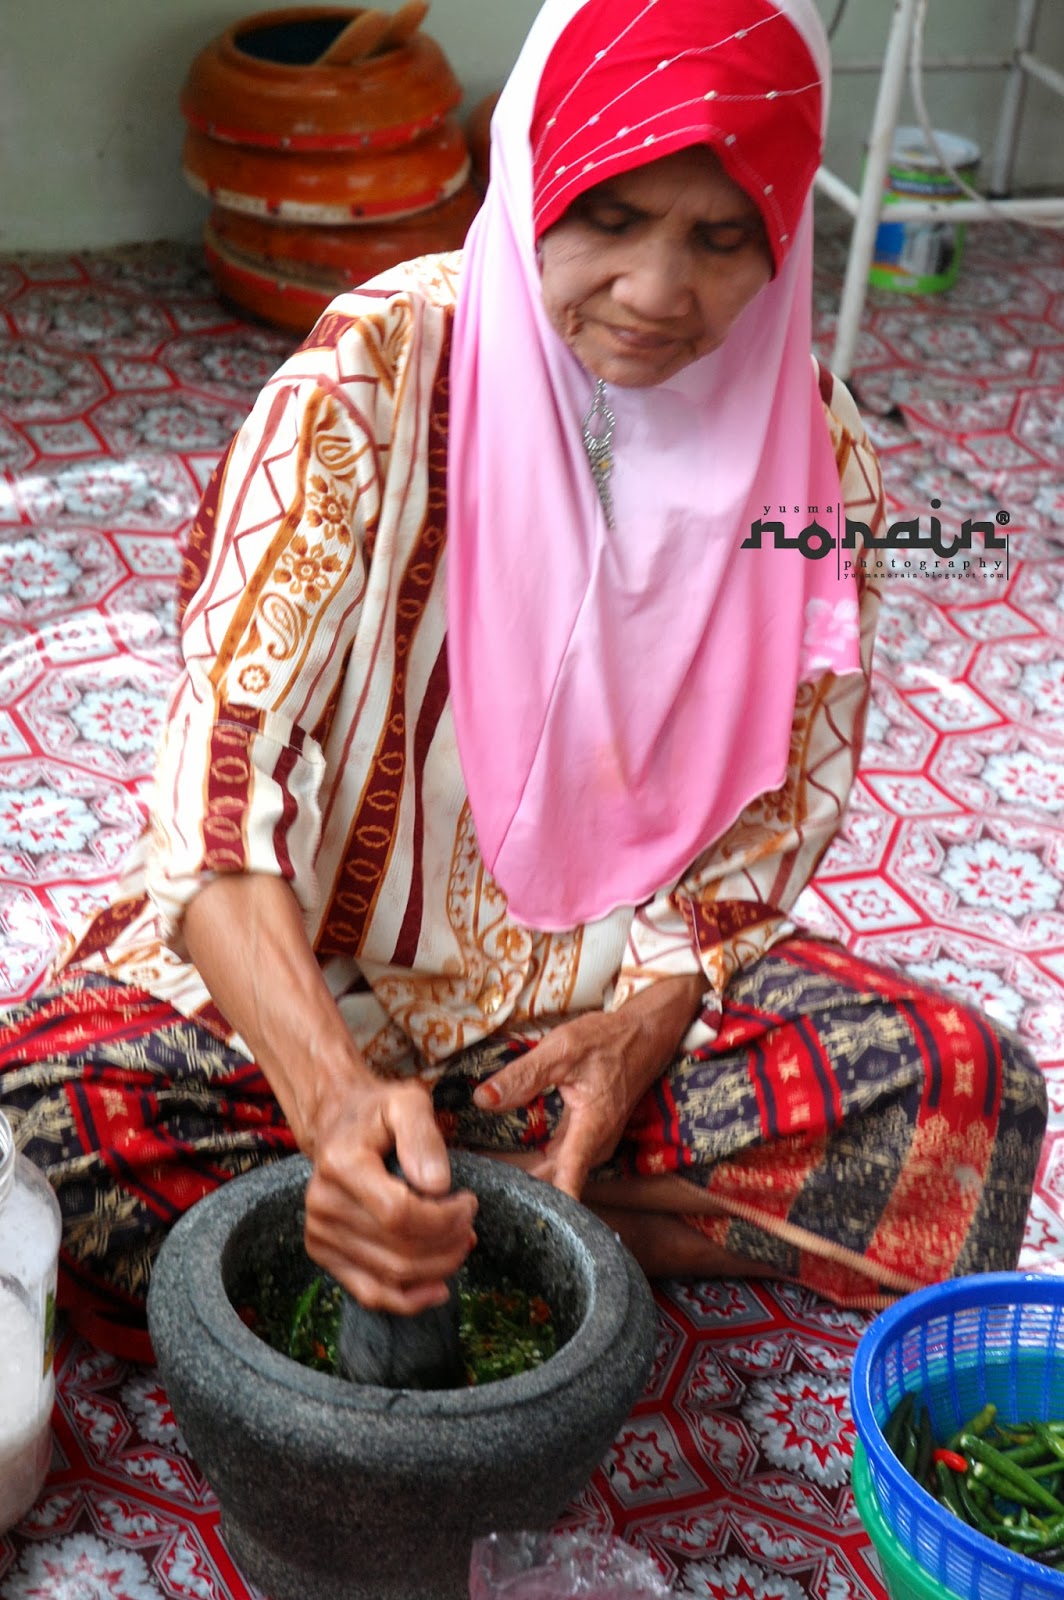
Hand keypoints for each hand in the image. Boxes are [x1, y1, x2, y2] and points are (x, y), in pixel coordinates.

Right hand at [303, 1074, 477, 1314]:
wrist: (338, 1126)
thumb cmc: (378, 1114)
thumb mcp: (407, 1102)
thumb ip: (423, 1136)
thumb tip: (437, 1186)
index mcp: (341, 1164)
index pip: (399, 1213)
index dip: (444, 1218)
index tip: (469, 1202)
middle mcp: (322, 1204)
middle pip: (399, 1249)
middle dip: (449, 1243)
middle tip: (470, 1223)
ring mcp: (319, 1233)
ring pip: (392, 1275)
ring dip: (438, 1267)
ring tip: (460, 1243)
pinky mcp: (323, 1254)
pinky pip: (370, 1293)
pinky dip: (409, 1299)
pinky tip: (438, 1288)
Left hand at [471, 974, 704, 1201]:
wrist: (644, 1036)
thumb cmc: (607, 1040)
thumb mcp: (561, 1048)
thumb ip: (523, 1076)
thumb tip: (482, 1099)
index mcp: (593, 1126)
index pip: (569, 1177)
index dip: (545, 1203)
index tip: (515, 1215)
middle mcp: (597, 1143)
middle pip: (559, 1180)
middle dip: (525, 1190)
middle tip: (482, 1196)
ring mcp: (595, 1142)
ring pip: (560, 1171)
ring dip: (531, 1179)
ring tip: (491, 1186)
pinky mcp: (590, 1137)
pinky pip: (563, 1160)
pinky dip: (541, 1165)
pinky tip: (515, 1168)